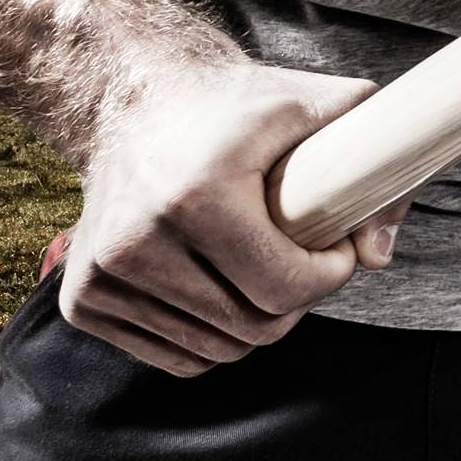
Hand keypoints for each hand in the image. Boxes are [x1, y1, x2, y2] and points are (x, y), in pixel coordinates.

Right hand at [62, 55, 409, 376]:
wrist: (135, 103)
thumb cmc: (239, 106)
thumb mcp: (319, 105)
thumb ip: (373, 163)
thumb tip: (380, 255)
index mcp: (197, 195)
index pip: (284, 287)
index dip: (329, 274)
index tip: (336, 246)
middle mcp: (136, 241)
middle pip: (252, 327)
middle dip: (295, 300)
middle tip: (303, 256)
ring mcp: (100, 277)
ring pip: (214, 350)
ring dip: (254, 320)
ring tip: (262, 265)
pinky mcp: (81, 302)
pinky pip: (174, 357)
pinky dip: (211, 336)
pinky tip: (221, 286)